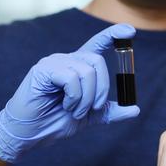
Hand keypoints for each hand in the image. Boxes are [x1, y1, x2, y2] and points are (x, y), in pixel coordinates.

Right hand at [0, 23, 139, 162]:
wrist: (30, 135)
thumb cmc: (54, 121)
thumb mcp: (89, 116)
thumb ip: (109, 111)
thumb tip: (135, 109)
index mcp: (78, 66)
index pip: (97, 43)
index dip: (113, 34)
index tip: (131, 30)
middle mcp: (67, 59)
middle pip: (97, 60)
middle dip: (101, 88)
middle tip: (94, 108)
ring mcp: (54, 62)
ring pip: (86, 71)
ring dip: (86, 98)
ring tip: (75, 111)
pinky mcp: (43, 70)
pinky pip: (71, 77)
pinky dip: (74, 96)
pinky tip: (65, 105)